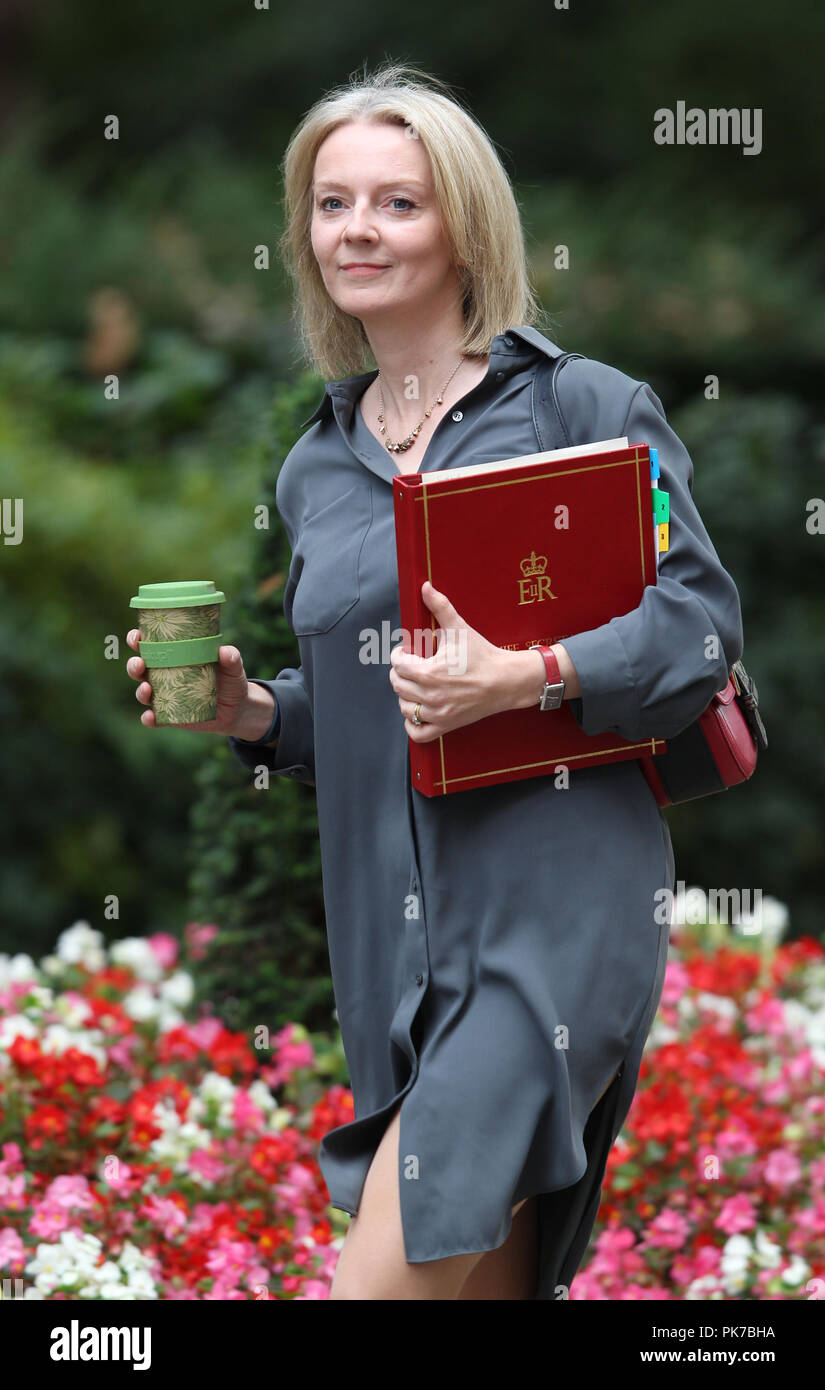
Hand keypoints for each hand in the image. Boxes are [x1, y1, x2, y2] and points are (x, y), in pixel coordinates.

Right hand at [125, 629, 254, 733]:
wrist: (237, 709)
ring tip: (147, 689)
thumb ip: (231, 657)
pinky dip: (148, 718)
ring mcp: (164, 697)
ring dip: (140, 691)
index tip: (137, 637)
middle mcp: (163, 675)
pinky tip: (150, 716)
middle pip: (139, 668)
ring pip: (143, 693)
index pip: (148, 645)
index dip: (137, 640)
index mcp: (173, 656)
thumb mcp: (233, 667)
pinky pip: (153, 719)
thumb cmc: (230, 680)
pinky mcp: (169, 717)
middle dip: (134, 665)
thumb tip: (224, 652)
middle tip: (139, 663)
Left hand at [388, 581, 515, 742]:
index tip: (408, 650)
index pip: (397, 664)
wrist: (507, 680)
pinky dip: (412, 723)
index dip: (399, 654)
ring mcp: (438, 713)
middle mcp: (431, 695)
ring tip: (416, 684)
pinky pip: (418, 733)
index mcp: (430, 672)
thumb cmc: (483, 654)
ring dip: (405, 695)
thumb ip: (440, 607)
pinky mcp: (446, 725)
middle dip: (400, 672)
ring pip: (404, 708)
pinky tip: (418, 709)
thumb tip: (425, 586)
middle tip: (412, 665)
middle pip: (397, 685)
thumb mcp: (459, 628)